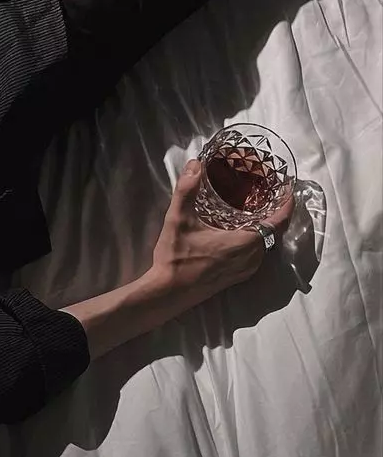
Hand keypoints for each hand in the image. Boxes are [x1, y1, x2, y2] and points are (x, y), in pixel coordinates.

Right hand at [151, 159, 293, 313]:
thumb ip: (187, 189)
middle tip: (268, 192)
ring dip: (266, 227)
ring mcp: (245, 270)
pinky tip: (242, 231)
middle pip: (275, 232)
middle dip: (276, 212)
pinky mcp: (237, 278)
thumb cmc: (176, 258)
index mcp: (244, 242)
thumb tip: (195, 164)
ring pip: (266, 244)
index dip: (287, 204)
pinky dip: (256, 239)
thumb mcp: (178, 219)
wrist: (168, 293)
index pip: (279, 222)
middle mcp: (251, 258)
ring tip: (256, 209)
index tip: (288, 187)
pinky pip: (257, 254)